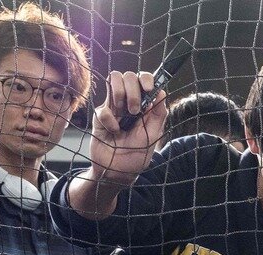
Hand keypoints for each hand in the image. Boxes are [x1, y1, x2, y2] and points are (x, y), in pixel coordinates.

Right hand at [87, 71, 167, 188]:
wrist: (118, 171)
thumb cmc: (137, 155)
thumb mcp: (154, 135)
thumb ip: (159, 113)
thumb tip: (162, 91)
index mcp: (145, 105)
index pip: (144, 80)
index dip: (146, 79)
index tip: (148, 89)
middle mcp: (129, 102)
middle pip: (128, 76)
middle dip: (133, 91)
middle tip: (135, 111)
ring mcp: (114, 107)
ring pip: (114, 80)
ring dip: (120, 95)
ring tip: (123, 115)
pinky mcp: (101, 115)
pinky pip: (103, 108)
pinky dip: (110, 120)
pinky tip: (114, 132)